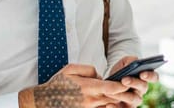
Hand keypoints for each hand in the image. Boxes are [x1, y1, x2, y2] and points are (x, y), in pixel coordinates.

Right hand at [18, 63, 136, 107]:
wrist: (43, 101)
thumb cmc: (57, 83)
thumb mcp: (70, 69)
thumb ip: (89, 70)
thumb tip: (100, 76)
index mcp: (88, 87)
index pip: (112, 87)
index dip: (122, 85)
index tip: (128, 82)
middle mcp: (91, 100)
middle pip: (114, 98)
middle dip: (123, 94)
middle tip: (129, 88)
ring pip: (109, 105)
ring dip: (115, 101)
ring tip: (120, 95)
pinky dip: (106, 106)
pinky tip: (107, 101)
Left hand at [107, 56, 160, 107]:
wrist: (109, 82)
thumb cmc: (120, 71)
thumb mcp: (123, 63)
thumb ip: (130, 60)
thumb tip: (135, 61)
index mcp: (145, 77)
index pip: (154, 77)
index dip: (150, 76)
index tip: (142, 74)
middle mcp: (142, 89)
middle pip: (143, 87)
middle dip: (134, 83)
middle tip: (124, 80)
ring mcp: (135, 100)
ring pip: (134, 99)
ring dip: (123, 95)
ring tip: (112, 92)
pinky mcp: (126, 107)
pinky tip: (109, 105)